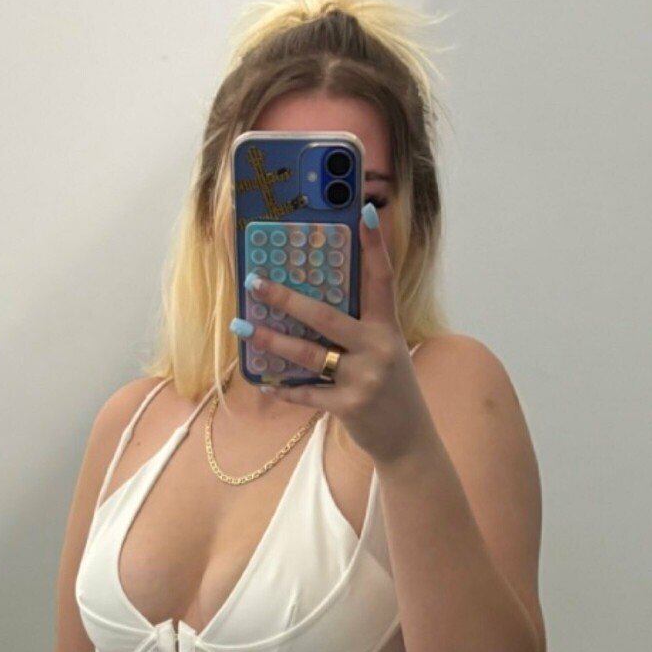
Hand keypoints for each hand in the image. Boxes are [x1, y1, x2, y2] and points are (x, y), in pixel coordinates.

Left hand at [234, 202, 433, 465]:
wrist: (408, 440)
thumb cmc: (391, 389)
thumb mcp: (386, 351)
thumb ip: (360, 328)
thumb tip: (314, 304)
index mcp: (388, 328)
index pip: (382, 278)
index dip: (375, 245)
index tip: (365, 212)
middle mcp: (378, 348)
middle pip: (326, 316)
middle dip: (287, 298)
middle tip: (255, 282)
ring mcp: (363, 378)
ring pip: (308, 353)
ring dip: (270, 340)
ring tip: (242, 327)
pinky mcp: (349, 407)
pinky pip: (307, 393)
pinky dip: (284, 388)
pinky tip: (264, 382)